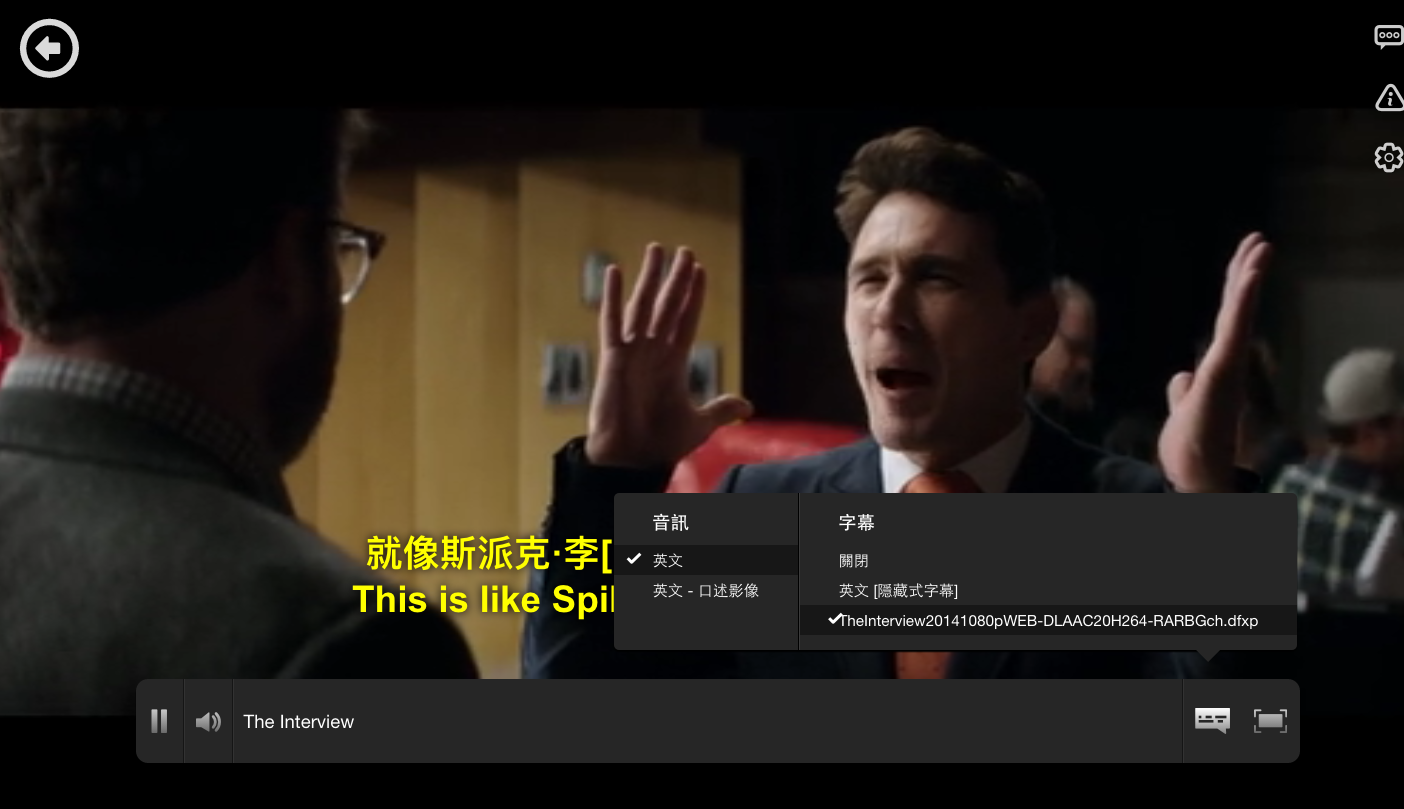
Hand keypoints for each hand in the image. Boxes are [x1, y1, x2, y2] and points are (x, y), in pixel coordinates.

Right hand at [584, 244, 751, 467]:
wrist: (630, 459)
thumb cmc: (659, 443)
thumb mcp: (699, 423)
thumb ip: (721, 410)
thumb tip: (748, 407)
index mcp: (673, 362)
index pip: (686, 320)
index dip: (693, 295)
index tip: (699, 269)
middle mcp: (653, 352)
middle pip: (667, 305)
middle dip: (677, 278)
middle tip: (683, 250)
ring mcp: (632, 352)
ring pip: (643, 306)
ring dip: (650, 278)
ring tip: (657, 249)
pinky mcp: (613, 358)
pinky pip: (612, 323)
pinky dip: (612, 297)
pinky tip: (614, 272)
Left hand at [1158, 232, 1270, 492]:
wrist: (1195, 479)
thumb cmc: (1192, 450)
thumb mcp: (1183, 409)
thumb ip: (1184, 390)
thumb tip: (1180, 376)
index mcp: (1216, 368)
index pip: (1225, 320)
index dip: (1234, 289)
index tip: (1243, 260)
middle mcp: (1226, 364)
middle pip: (1235, 309)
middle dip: (1245, 273)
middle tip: (1258, 239)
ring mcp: (1227, 368)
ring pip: (1239, 315)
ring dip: (1248, 279)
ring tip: (1261, 246)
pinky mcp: (1223, 374)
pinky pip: (1233, 331)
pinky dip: (1242, 301)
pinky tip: (1249, 275)